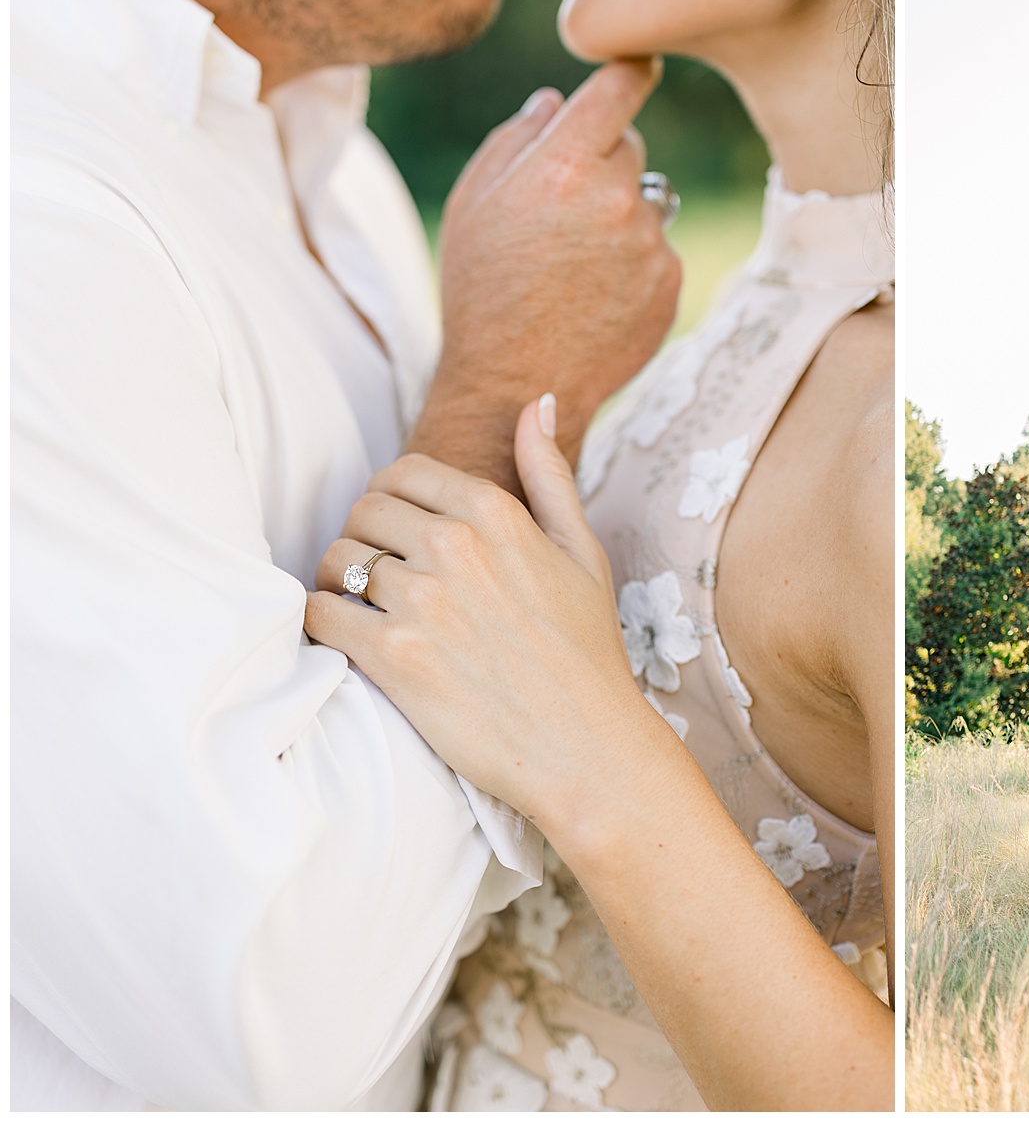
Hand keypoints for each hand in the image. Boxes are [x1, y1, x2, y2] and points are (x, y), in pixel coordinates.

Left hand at [305, 396, 666, 831]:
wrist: (586, 747)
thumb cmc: (586, 651)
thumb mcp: (583, 551)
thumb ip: (549, 473)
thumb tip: (534, 403)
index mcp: (497, 513)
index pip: (402, 474)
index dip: (391, 501)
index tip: (399, 534)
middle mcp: (455, 546)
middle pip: (361, 512)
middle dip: (364, 539)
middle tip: (382, 578)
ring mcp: (421, 601)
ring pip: (336, 559)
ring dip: (341, 583)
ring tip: (368, 612)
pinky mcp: (391, 656)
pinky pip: (320, 615)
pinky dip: (324, 624)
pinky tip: (353, 642)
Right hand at [412, 59, 682, 493]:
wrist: (519, 384)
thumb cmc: (482, 290)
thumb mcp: (473, 205)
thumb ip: (514, 140)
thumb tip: (554, 99)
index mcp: (562, 166)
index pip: (618, 89)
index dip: (631, 69)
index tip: (641, 62)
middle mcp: (617, 198)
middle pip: (630, 147)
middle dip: (602, 164)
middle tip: (561, 213)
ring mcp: (651, 243)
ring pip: (647, 201)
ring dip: (621, 217)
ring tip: (574, 266)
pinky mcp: (671, 281)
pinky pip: (658, 249)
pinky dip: (635, 263)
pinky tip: (595, 296)